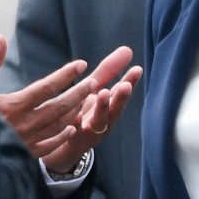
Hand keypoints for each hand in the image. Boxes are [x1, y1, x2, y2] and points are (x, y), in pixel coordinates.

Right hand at [0, 44, 95, 157]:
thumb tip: (0, 38)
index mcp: (13, 105)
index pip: (46, 87)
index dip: (66, 75)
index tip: (80, 65)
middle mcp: (24, 124)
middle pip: (59, 106)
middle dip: (79, 92)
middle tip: (94, 81)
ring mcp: (26, 142)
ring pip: (58, 125)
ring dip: (75, 111)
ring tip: (88, 100)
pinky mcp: (24, 155)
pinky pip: (49, 146)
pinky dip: (62, 136)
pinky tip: (71, 128)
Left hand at [41, 46, 142, 173]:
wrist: (62, 149)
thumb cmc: (84, 115)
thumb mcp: (95, 93)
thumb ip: (108, 72)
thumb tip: (127, 49)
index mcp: (108, 108)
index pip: (121, 94)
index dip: (129, 83)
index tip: (136, 70)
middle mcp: (101, 123)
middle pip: (114, 111)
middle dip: (120, 98)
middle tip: (124, 85)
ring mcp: (87, 134)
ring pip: (97, 124)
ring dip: (102, 110)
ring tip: (103, 94)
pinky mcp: (71, 143)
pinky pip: (73, 137)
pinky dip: (76, 129)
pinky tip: (76, 120)